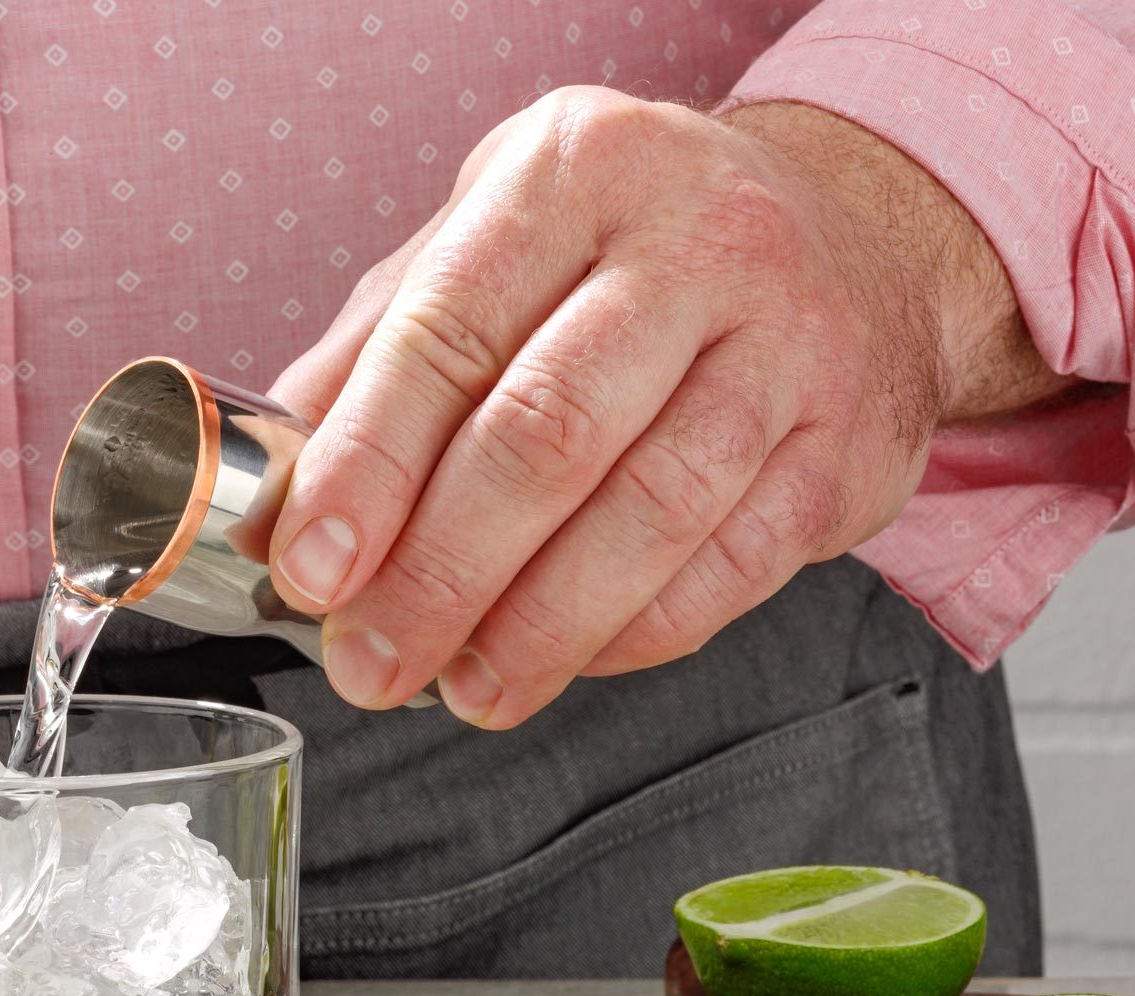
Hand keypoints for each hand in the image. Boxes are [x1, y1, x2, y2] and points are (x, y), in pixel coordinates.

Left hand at [262, 91, 1069, 725]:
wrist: (858, 234)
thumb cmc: (634, 251)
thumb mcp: (495, 240)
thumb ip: (379, 354)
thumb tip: (276, 495)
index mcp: (577, 168)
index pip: (448, 333)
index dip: (368, 467)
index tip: (310, 567)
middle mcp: (700, 239)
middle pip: (547, 436)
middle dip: (440, 574)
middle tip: (370, 660)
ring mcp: (792, 344)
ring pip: (648, 516)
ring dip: (537, 629)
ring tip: (462, 688)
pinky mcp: (845, 447)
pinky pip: (728, 571)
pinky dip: (632, 635)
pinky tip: (564, 660)